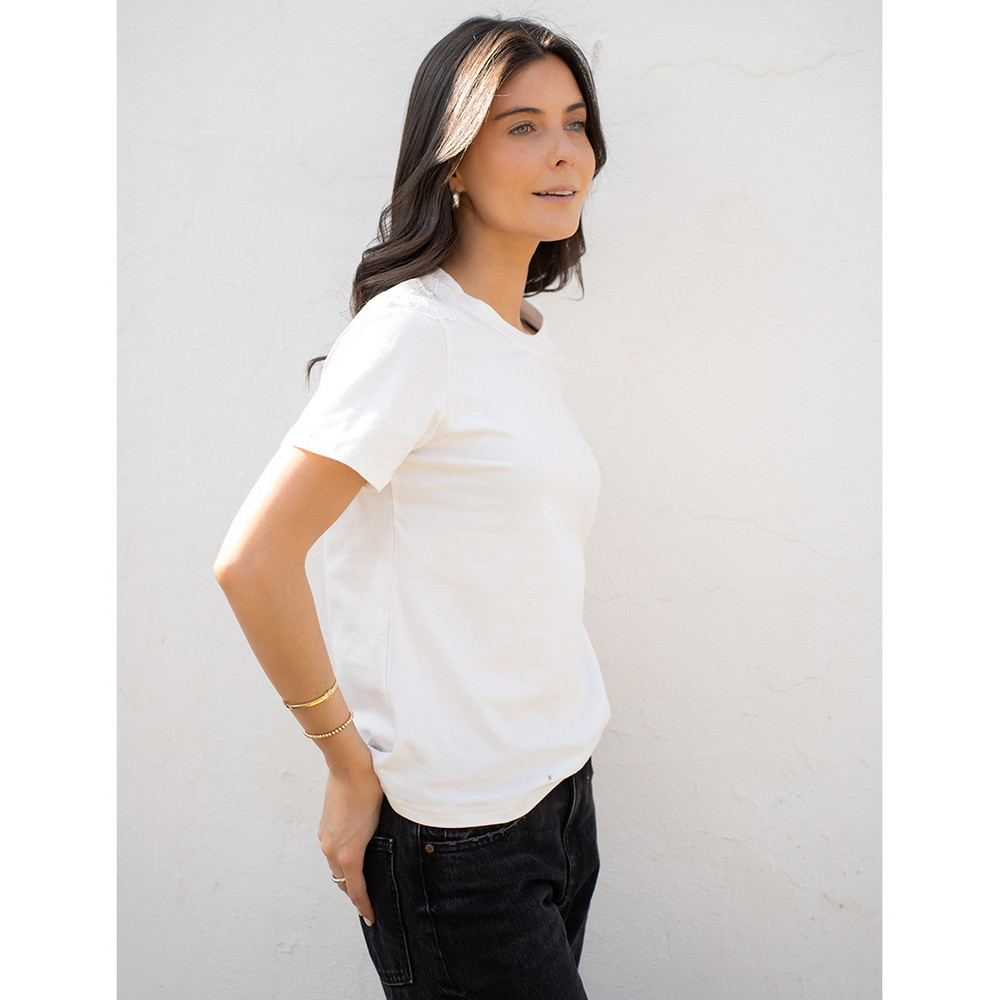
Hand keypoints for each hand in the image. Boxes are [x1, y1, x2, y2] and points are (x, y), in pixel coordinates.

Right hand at [318, 758, 383, 925]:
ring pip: (335, 866)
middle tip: (368, 904)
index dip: (364, 906)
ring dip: (346, 876)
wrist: (349, 765)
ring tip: (360, 881)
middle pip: (342, 882)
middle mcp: (332, 850)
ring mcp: (325, 837)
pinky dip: (340, 860)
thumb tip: (383, 855)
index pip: (355, 890)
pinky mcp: (324, 826)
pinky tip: (351, 855)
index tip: (371, 918)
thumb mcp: (380, 821)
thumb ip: (376, 845)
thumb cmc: (371, 790)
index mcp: (348, 854)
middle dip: (354, 894)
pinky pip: (332, 851)